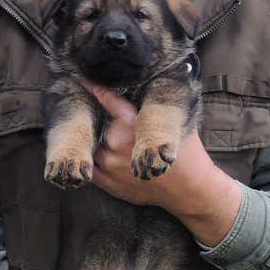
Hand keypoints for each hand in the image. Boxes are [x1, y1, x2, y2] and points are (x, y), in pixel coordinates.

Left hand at [88, 85, 241, 246]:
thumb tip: (163, 88)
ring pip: (89, 147)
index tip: (82, 80)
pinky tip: (86, 157)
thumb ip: (162, 108)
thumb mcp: (177, 124)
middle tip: (88, 115)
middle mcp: (117, 143)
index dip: (94, 89)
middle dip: (94, 120)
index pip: (109, 101)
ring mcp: (111, 164)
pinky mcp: (109, 183)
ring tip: (87, 138)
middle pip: (95, 126)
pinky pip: (89, 170)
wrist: (188, 189)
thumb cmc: (186, 155)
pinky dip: (86, 162)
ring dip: (89, 142)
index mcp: (132, 125)